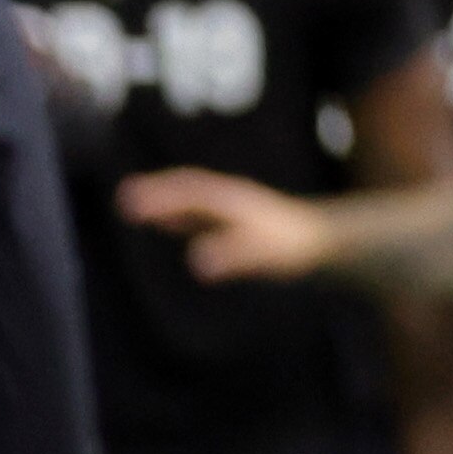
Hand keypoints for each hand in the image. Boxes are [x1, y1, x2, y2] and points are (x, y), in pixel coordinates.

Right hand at [120, 167, 341, 281]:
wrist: (328, 240)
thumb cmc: (292, 249)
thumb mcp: (262, 254)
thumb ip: (231, 256)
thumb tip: (197, 264)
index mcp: (229, 202)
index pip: (189, 195)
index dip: (159, 199)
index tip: (130, 202)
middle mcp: (230, 199)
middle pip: (188, 189)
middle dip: (156, 192)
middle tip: (125, 197)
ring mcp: (235, 208)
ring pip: (193, 199)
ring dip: (165, 199)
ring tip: (136, 204)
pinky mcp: (239, 221)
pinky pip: (201, 212)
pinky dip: (178, 212)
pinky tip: (170, 221)